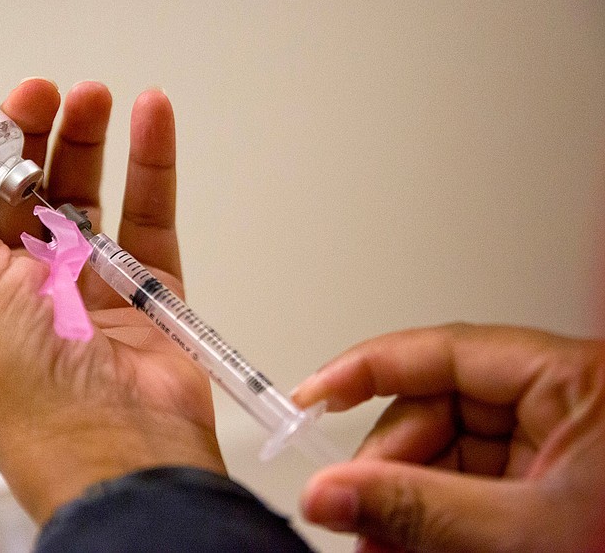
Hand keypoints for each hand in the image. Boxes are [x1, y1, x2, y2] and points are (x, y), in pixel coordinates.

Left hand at [0, 49, 224, 522]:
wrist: (121, 453)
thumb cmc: (32, 396)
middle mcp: (24, 285)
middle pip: (24, 189)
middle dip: (29, 134)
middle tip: (42, 91)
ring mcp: (87, 285)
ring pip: (87, 196)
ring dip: (88, 143)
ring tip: (93, 96)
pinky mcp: (144, 288)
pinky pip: (148, 216)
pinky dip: (151, 167)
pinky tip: (151, 120)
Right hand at [293, 323, 604, 551]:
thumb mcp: (524, 533)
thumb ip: (418, 509)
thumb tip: (330, 491)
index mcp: (571, 380)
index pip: (443, 350)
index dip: (366, 368)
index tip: (312, 397)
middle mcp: (559, 402)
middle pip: (436, 407)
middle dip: (388, 465)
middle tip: (353, 511)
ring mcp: (551, 443)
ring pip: (447, 451)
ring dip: (406, 499)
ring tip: (379, 543)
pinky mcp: (546, 482)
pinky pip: (468, 483)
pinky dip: (434, 517)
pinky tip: (410, 545)